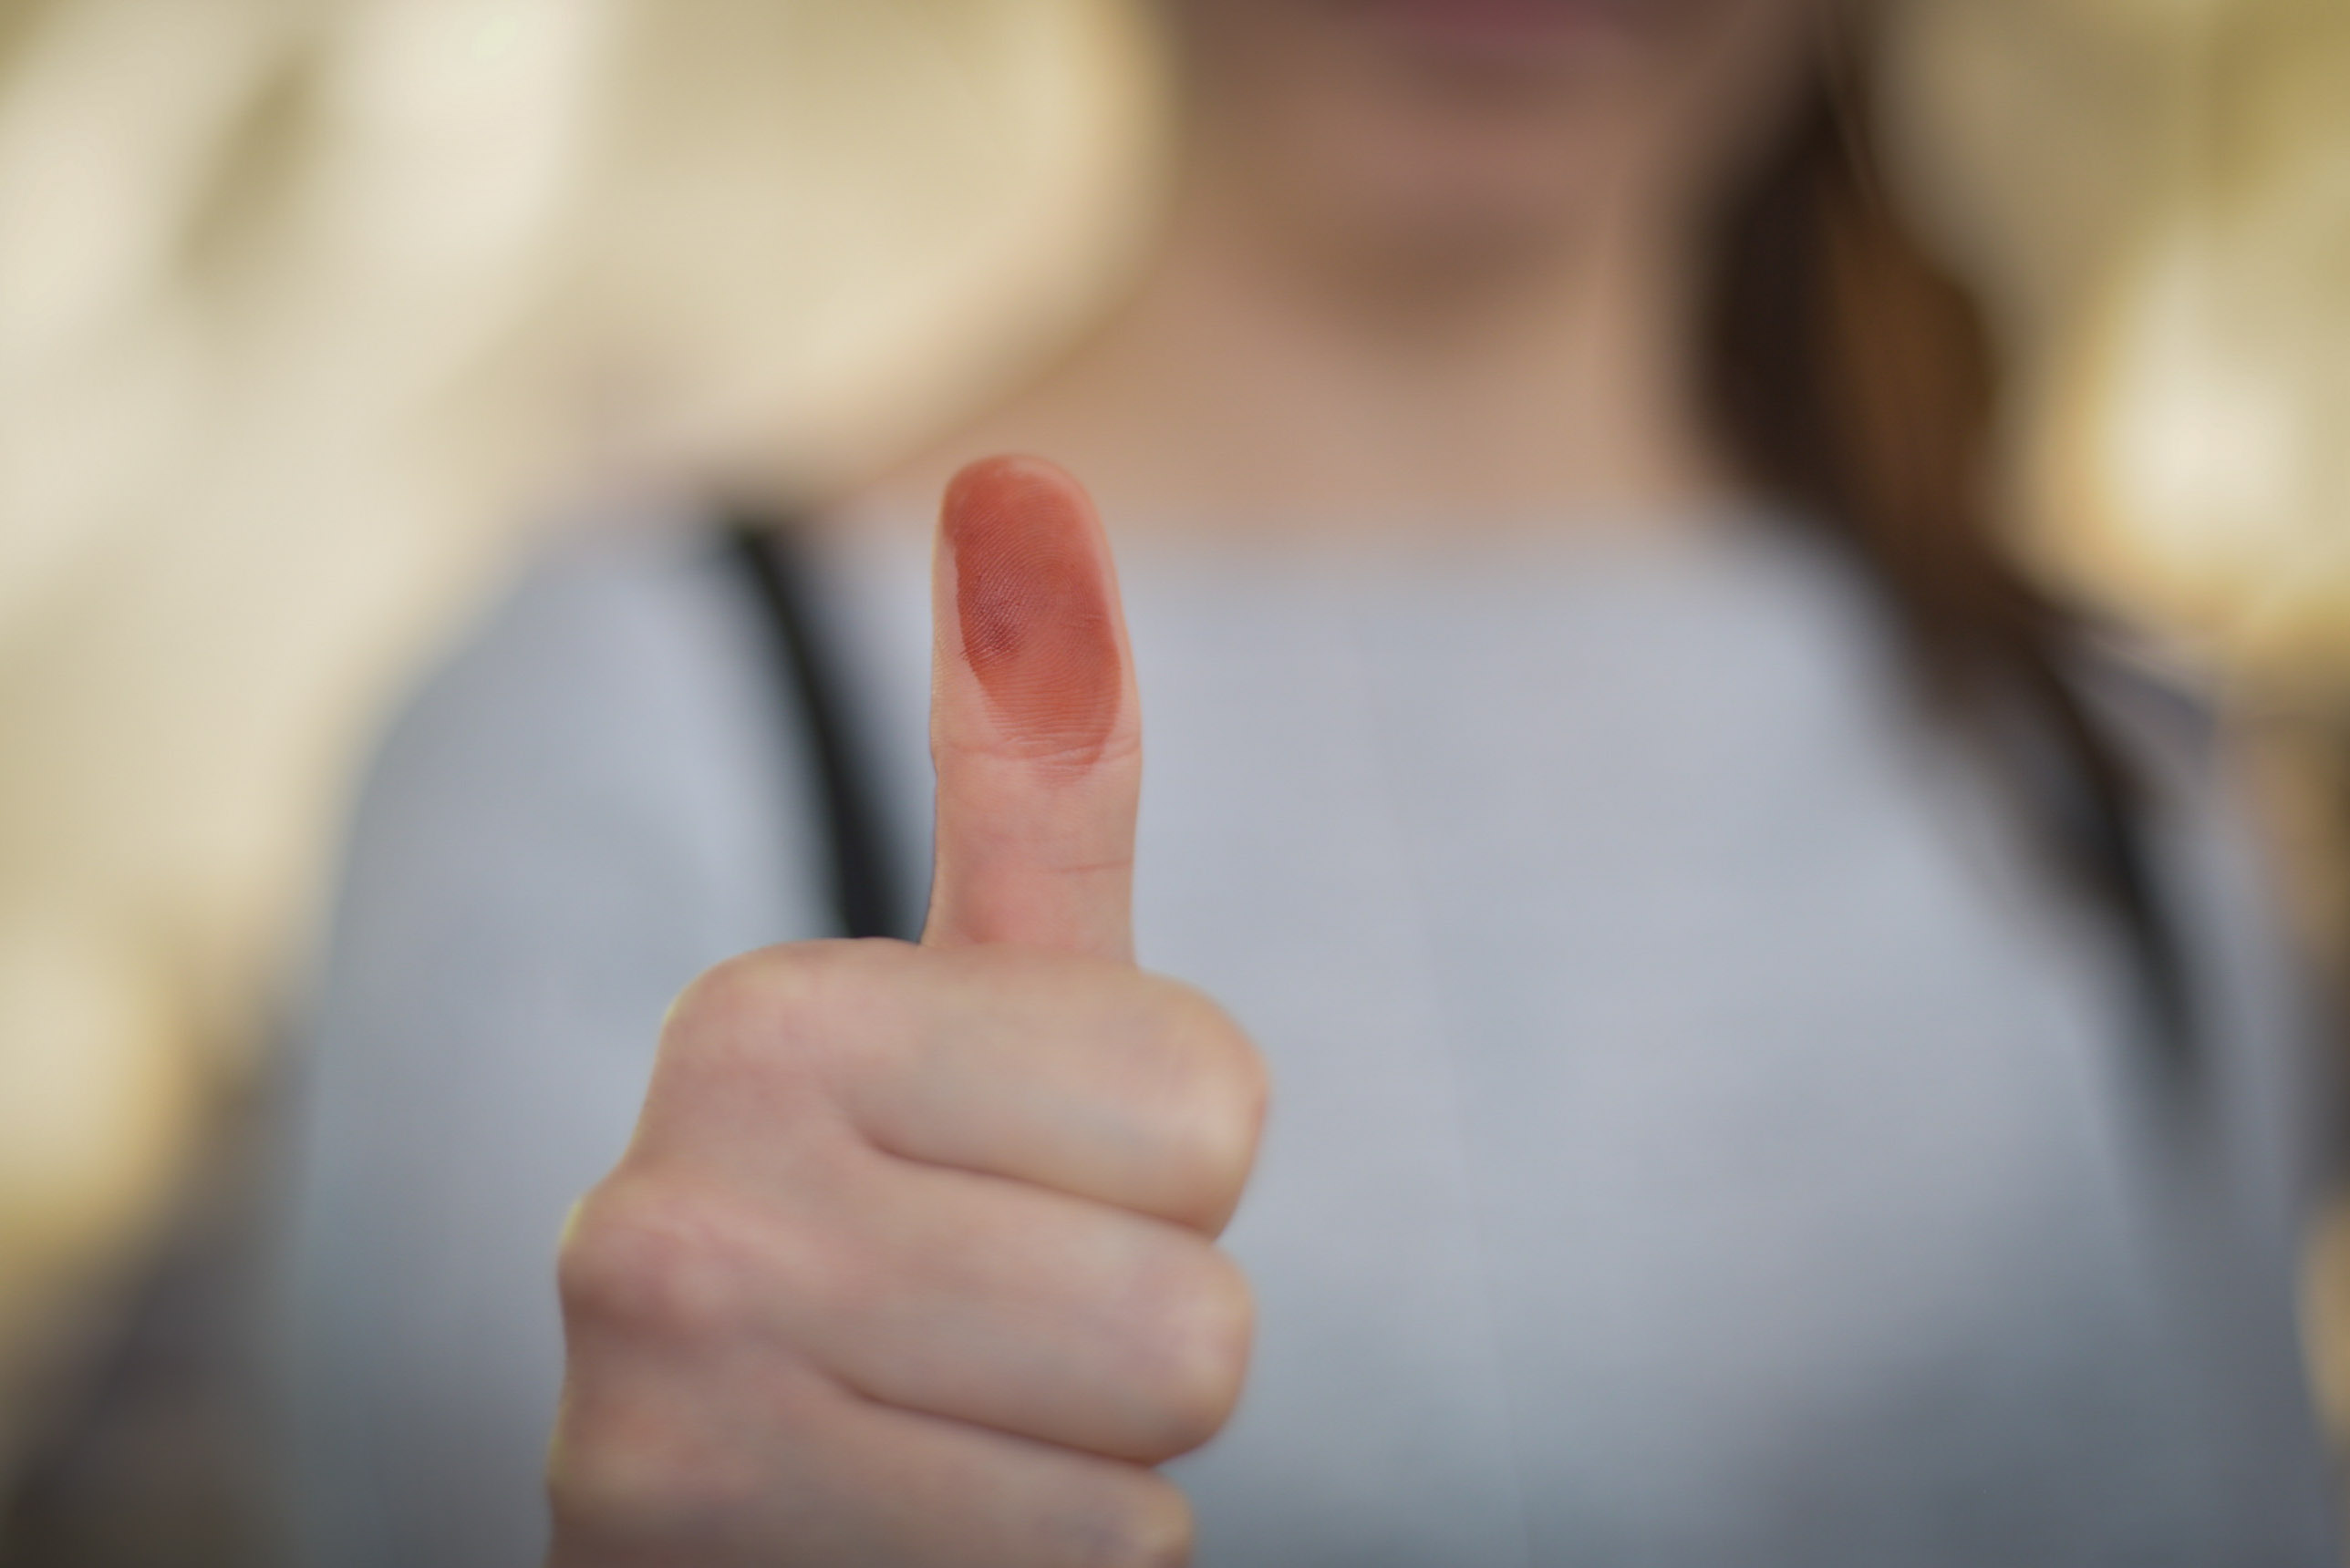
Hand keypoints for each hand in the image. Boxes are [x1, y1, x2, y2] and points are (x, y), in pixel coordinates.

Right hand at [546, 456, 1267, 1566]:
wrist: (731, 1512)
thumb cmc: (897, 1237)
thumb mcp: (972, 1013)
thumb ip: (1031, 773)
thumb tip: (1028, 468)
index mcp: (761, 1024)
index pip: (1213, 1106)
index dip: (1158, 1168)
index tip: (1009, 1185)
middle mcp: (670, 1217)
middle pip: (1194, 1314)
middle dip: (1125, 1337)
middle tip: (975, 1338)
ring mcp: (670, 1430)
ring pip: (1150, 1469)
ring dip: (1079, 1468)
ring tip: (929, 1434)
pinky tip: (897, 1530)